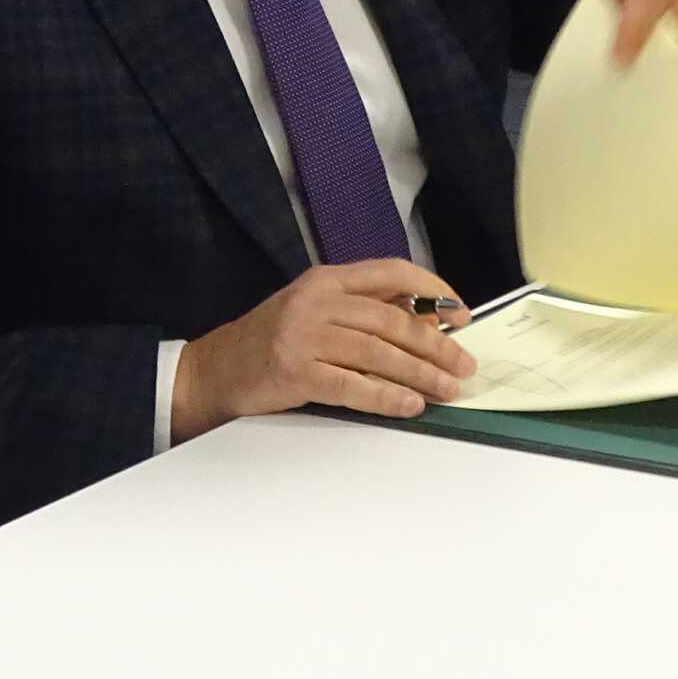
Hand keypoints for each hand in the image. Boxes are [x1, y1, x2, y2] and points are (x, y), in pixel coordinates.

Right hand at [172, 258, 476, 440]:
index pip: (391, 273)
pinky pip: (353, 386)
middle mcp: (315, 301)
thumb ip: (361, 311)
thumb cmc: (270, 343)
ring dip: (421, 375)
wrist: (214, 370)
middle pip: (391, 320)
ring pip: (378, 353)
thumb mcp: (313, 311)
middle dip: (436, 346)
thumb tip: (424, 324)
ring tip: (446, 391)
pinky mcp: (294, 372)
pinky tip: (408, 405)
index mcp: (325, 280)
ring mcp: (302, 335)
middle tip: (463, 367)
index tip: (461, 315)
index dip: (433, 292)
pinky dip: (386, 397)